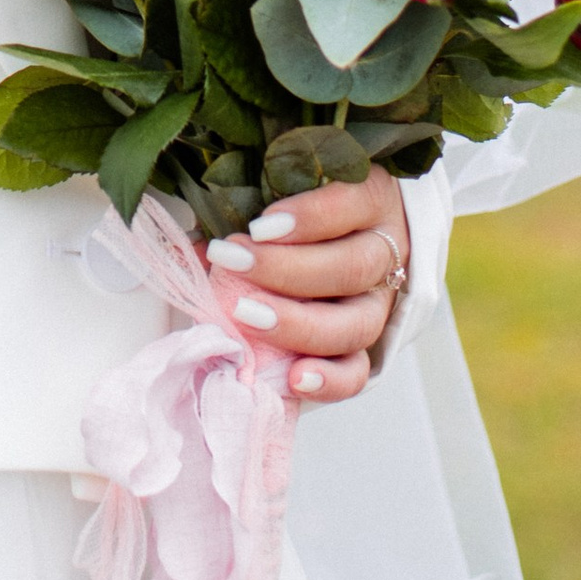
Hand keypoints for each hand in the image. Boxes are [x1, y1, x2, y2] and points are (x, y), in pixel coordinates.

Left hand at [203, 168, 412, 405]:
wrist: (339, 248)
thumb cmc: (301, 216)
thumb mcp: (281, 199)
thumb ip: (246, 215)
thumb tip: (197, 247)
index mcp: (371, 202)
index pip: (350, 206)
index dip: (308, 218)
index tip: (258, 227)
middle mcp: (383, 255)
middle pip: (349, 268)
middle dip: (286, 270)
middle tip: (233, 262)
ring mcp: (379, 306)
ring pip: (355, 324)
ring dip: (297, 323)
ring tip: (245, 316)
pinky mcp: (366, 347)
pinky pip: (358, 372)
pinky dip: (329, 380)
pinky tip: (294, 376)